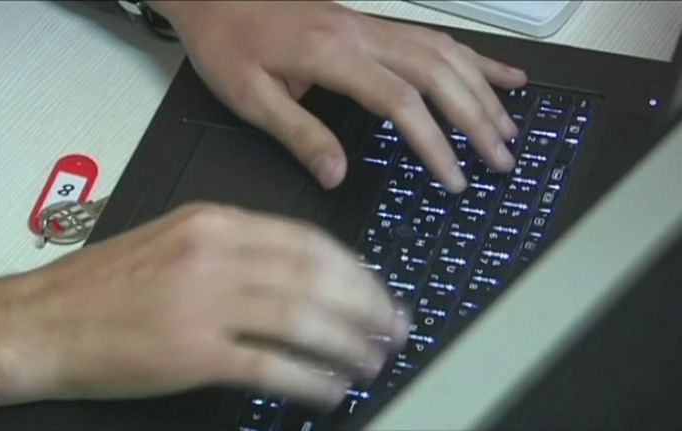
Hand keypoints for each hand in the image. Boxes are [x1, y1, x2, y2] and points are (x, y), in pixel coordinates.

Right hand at [0, 204, 407, 410]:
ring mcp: (204, 303)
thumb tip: (299, 276)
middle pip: (316, 276)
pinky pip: (270, 364)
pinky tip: (330, 389)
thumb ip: (234, 250)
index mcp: (212, 223)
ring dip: (347, 343)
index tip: (377, 291)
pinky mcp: (192, 352)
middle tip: (393, 328)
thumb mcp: (173, 242)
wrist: (41, 322)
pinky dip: (310, 378)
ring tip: (371, 360)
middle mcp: (214, 254)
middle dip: (366, 305)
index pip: (306, 240)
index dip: (353, 270)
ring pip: (302, 318)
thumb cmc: (103, 286)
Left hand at [151, 1, 527, 192]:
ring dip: (483, 89)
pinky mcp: (371, 22)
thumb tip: (337, 175)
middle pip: (438, 73)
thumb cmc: (227, 43)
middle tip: (501, 159)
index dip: (434, 143)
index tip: (454, 177)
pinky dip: (471, 55)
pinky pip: (433, 35)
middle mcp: (361, 33)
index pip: (401, 102)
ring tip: (510, 126)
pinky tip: (496, 73)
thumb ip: (298, 134)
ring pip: (445, 51)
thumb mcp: (250, 97)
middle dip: (477, 119)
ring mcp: (371, 23)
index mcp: (332, 54)